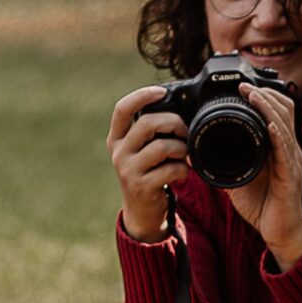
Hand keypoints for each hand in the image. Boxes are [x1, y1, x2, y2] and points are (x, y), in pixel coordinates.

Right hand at [109, 85, 186, 240]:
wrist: (141, 210)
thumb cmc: (147, 172)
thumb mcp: (140, 150)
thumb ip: (150, 131)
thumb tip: (178, 107)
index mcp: (117, 138)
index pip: (122, 109)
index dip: (141, 96)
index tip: (161, 91)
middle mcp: (118, 152)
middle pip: (147, 123)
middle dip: (174, 123)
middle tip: (185, 132)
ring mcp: (128, 170)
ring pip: (162, 146)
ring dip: (181, 148)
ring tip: (184, 155)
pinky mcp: (142, 186)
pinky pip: (170, 169)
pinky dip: (183, 169)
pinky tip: (182, 173)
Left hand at [224, 83, 301, 265]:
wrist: (280, 234)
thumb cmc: (264, 206)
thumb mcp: (239, 178)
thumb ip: (225, 163)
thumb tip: (196, 154)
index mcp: (279, 147)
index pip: (278, 112)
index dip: (264, 96)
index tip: (242, 86)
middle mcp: (290, 150)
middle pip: (285, 111)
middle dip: (266, 94)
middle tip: (245, 86)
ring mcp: (292, 162)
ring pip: (285, 126)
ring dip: (268, 108)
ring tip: (253, 95)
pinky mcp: (291, 178)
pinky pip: (286, 152)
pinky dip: (278, 136)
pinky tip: (269, 126)